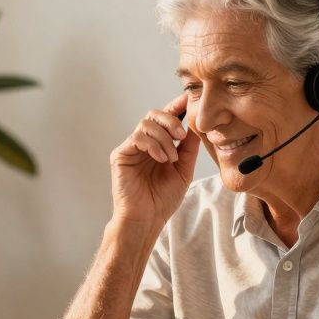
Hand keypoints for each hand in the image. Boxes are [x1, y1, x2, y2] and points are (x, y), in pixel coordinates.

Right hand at [109, 93, 200, 231]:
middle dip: (171, 120)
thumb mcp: (184, 169)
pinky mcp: (120, 155)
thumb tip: (197, 124)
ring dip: (164, 138)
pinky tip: (161, 159)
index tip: (190, 98)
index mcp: (158, 145)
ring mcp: (131, 148)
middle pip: (154, 115)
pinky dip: (153, 145)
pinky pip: (137, 137)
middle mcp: (143, 143)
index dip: (177, 105)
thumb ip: (189, 147)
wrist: (147, 219)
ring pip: (146, 124)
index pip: (166, 119)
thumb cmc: (163, 199)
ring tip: (171, 158)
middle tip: (182, 135)